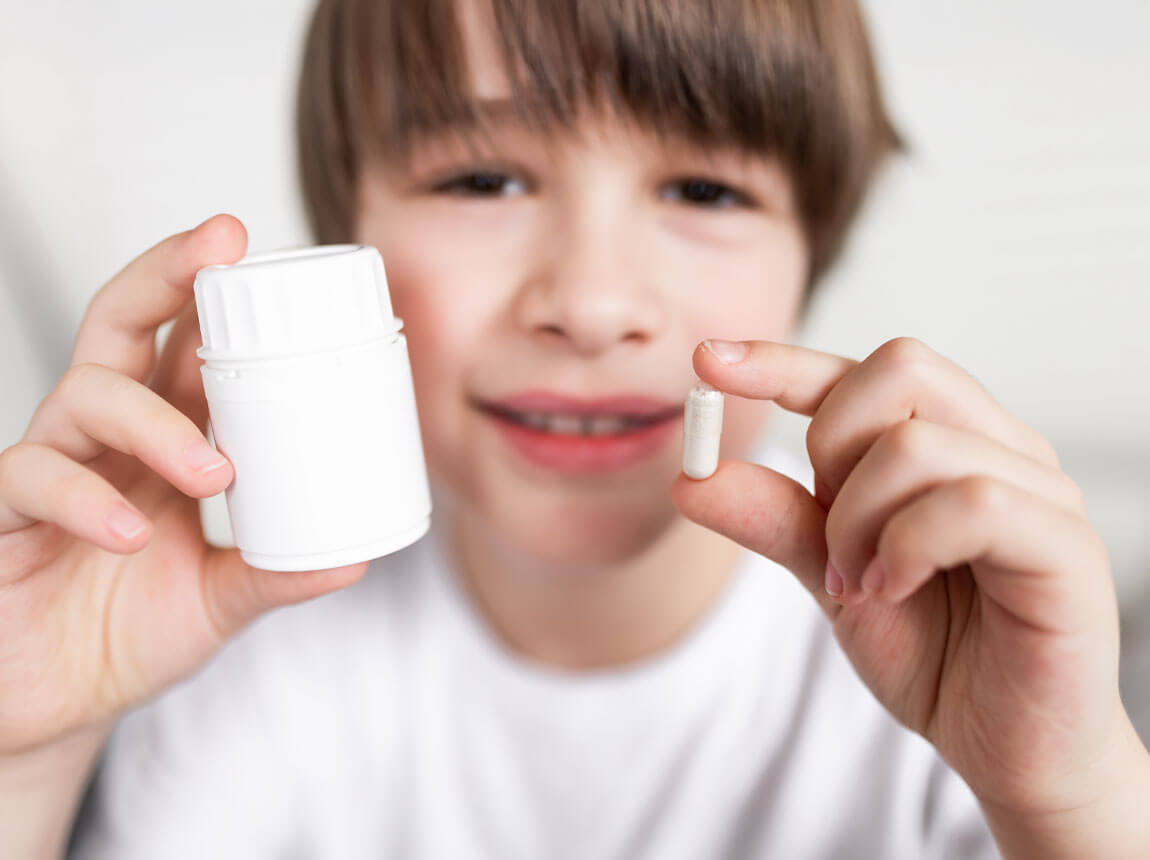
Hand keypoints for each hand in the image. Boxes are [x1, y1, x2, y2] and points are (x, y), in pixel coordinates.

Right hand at [0, 215, 367, 757]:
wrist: (54, 703)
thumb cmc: (128, 632)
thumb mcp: (220, 597)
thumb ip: (277, 573)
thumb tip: (355, 558)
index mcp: (161, 440)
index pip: (184, 346)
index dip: (214, 294)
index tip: (257, 248)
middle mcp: (106, 438)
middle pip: (123, 325)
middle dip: (167, 274)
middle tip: (219, 246)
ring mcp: (52, 466)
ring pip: (86, 394)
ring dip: (155, 422)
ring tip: (213, 472)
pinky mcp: (3, 515)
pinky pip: (33, 478)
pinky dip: (88, 499)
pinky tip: (132, 532)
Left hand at [672, 337, 1146, 825]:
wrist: (1003, 746)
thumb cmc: (935, 650)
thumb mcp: (830, 576)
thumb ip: (775, 520)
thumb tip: (693, 476)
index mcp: (947, 442)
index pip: (862, 372)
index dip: (783, 361)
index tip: (706, 362)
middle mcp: (999, 448)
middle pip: (898, 371)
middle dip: (830, 448)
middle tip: (829, 537)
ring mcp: (1041, 491)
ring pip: (919, 444)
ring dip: (858, 520)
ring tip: (859, 585)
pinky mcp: (1068, 547)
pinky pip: (974, 501)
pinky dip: (908, 545)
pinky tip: (893, 589)